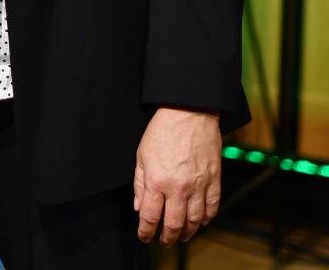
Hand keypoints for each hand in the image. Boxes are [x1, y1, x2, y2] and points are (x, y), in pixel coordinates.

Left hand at [133, 106, 220, 245]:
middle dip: (167, 238)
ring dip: (188, 233)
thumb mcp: (142, 154)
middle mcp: (178, 187)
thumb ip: (139, 183)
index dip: (146, 232)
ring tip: (182, 236)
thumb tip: (140, 208)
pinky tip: (201, 221)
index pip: (151, 217)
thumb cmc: (163, 129)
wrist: (189, 111)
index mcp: (157, 180)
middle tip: (164, 241)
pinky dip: (206, 219)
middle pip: (174, 225)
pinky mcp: (214, 179)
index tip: (145, 237)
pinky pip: (212, 207)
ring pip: (195, 221)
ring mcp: (199, 185)